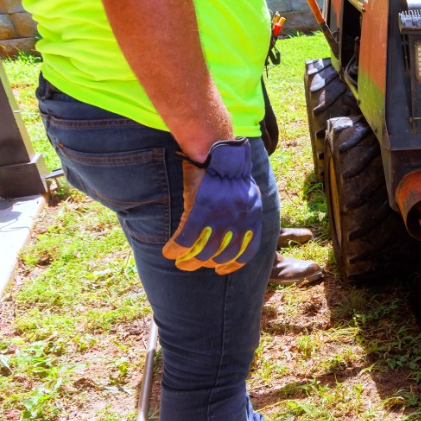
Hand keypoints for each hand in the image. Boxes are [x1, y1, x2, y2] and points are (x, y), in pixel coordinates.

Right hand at [162, 139, 262, 274]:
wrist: (217, 150)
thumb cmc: (228, 171)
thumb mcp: (246, 195)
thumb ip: (243, 215)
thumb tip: (236, 233)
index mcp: (252, 217)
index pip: (247, 252)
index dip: (232, 265)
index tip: (220, 270)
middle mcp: (239, 221)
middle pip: (222, 255)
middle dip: (205, 264)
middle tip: (191, 265)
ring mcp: (220, 217)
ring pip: (203, 251)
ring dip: (189, 261)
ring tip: (180, 262)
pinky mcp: (200, 211)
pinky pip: (186, 239)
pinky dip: (175, 249)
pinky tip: (168, 252)